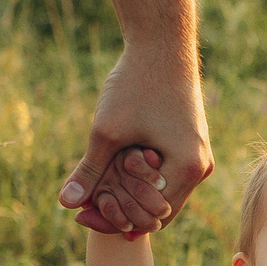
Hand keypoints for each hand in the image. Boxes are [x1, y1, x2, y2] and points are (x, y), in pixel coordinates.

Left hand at [60, 45, 209, 234]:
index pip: (151, 217)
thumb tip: (64, 204)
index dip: (114, 221)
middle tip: (85, 211)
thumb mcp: (106, 131)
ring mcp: (200, 155)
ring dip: (132, 195)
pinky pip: (168, 174)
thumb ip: (88, 171)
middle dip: (123, 211)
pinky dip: (142, 178)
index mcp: (187, 169)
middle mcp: (201, 167)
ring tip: (96, 194)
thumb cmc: (136, 84)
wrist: (162, 44)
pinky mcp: (193, 143)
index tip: (82, 218)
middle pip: (159, 209)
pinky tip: (113, 173)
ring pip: (163, 192)